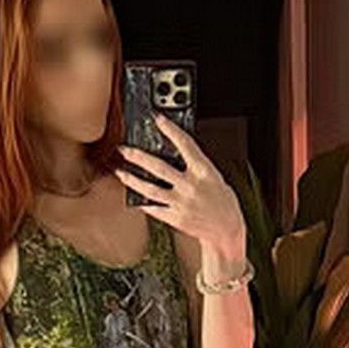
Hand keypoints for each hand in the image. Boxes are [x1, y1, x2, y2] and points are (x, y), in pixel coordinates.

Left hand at [114, 113, 245, 255]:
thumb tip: (174, 154)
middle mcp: (190, 186)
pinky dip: (141, 201)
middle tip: (124, 148)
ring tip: (121, 172)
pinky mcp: (175, 218)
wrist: (227, 230)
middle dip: (138, 157)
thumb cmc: (222, 202)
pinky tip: (132, 195)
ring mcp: (181, 203)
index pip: (185, 144)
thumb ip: (195, 165)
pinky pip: (153, 208)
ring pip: (150, 189)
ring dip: (132, 180)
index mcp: (203, 171)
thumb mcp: (214, 177)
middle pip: (159, 167)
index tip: (157, 118)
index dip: (170, 129)